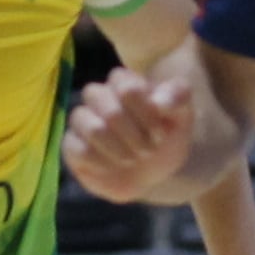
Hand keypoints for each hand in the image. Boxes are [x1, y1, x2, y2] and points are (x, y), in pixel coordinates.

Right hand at [64, 64, 198, 202]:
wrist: (156, 171)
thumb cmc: (166, 136)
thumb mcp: (183, 114)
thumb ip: (178, 97)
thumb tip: (159, 102)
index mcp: (123, 82)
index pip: (126, 88)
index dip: (146, 114)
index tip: (161, 133)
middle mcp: (98, 97)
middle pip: (108, 108)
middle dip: (134, 135)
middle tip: (149, 150)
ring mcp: (82, 121)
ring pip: (91, 127)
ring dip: (118, 149)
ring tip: (132, 159)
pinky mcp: (72, 146)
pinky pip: (78, 150)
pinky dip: (102, 162)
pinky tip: (113, 167)